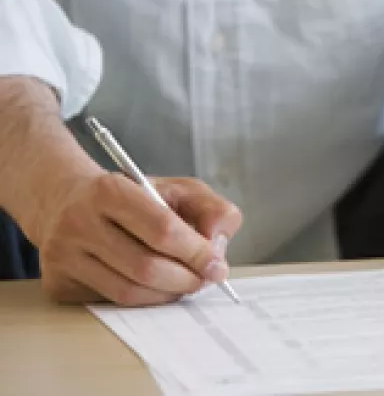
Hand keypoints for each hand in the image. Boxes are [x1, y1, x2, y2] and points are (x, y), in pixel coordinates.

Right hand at [34, 172, 241, 305]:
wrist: (67, 200)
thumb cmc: (133, 196)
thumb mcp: (177, 189)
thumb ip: (211, 209)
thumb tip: (218, 247)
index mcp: (109, 190)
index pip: (163, 230)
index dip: (196, 252)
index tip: (217, 265)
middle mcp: (78, 222)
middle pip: (146, 267)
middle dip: (186, 279)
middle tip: (205, 280)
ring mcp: (63, 256)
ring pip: (128, 292)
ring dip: (167, 294)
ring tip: (184, 283)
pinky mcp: (58, 283)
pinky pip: (110, 303)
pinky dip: (142, 300)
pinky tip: (154, 286)